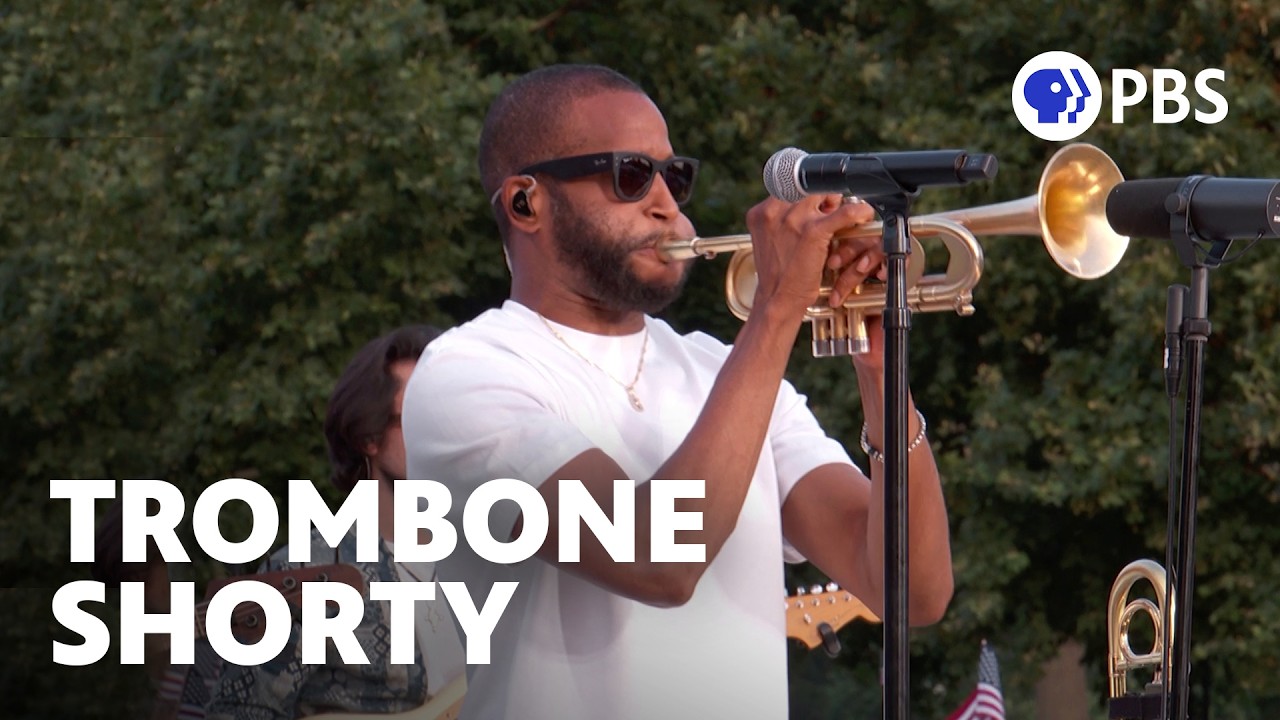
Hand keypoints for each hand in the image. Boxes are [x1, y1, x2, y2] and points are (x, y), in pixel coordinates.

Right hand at [744, 195, 876, 317]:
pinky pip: (845, 212)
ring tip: (843, 219)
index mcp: (761, 212)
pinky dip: (859, 212)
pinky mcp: (813, 231)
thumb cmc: (777, 274)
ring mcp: (794, 219)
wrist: (777, 300)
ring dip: (838, 204)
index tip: (815, 203)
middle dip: (822, 197)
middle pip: (808, 186)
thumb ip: (781, 219)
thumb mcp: (770, 239)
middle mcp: (775, 211)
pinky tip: (864, 215)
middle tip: (830, 212)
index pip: (789, 186)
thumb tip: (808, 205)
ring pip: (827, 194)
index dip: (805, 194)